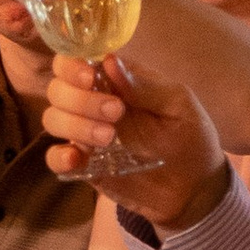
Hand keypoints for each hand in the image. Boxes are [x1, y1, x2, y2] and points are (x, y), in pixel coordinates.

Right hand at [44, 51, 227, 232]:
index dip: (72, 64)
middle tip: (116, 113)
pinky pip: (54, 158)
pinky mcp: (84, 166)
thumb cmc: (190, 138)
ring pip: (54, 118)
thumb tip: (109, 60)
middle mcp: (94, 103)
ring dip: (74, 124)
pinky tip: (78, 159)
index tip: (88, 77)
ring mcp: (86, 134)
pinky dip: (59, 156)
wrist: (195, 189)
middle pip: (59, 89)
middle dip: (80, 98)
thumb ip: (146, 85)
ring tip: (109, 138)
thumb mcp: (179, 106)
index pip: (76, 60)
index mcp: (116, 81)